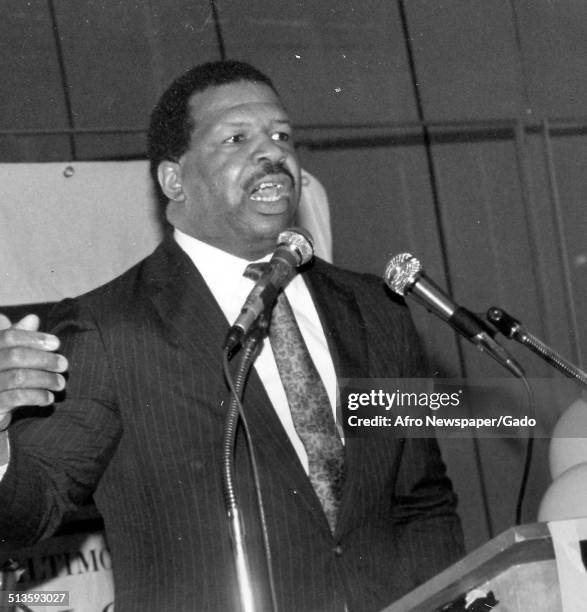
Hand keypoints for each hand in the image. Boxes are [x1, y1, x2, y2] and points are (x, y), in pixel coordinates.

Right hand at [0, 313, 67, 430]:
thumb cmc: (3, 376)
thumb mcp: (11, 355)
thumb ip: (19, 336)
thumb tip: (33, 317)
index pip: (9, 336)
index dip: (34, 338)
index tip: (56, 343)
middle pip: (16, 356)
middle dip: (44, 359)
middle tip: (64, 364)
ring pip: (18, 377)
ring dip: (45, 379)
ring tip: (61, 383)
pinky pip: (16, 398)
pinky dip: (37, 396)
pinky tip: (49, 398)